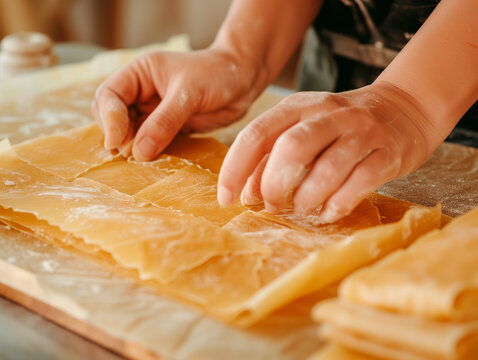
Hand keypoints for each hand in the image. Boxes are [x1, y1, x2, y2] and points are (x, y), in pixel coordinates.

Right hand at [92, 48, 261, 159]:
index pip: (109, 95)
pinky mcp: (166, 129)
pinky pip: (149, 144)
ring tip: (142, 161)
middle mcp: (140, 93)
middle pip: (111, 117)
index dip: (109, 118)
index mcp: (139, 73)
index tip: (118, 141)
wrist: (243, 81)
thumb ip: (164, 122)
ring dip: (131, 148)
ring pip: (128, 134)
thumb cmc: (217, 75)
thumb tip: (138, 152)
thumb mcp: (189, 94)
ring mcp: (152, 113)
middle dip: (118, 135)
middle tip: (131, 154)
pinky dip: (148, 154)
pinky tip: (154, 162)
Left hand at [218, 81, 435, 222]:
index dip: (235, 170)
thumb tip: (246, 195)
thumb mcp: (300, 132)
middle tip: (272, 205)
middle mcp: (328, 114)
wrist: (401, 110)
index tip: (226, 200)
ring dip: (305, 199)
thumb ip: (270, 160)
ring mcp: (360, 132)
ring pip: (326, 168)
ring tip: (300, 209)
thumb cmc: (338, 128)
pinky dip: (338, 204)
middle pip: (290, 149)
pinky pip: (360, 183)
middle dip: (273, 185)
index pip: (257, 135)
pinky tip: (327, 213)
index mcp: (298, 106)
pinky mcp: (387, 153)